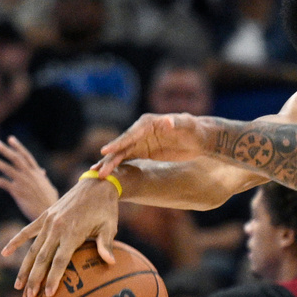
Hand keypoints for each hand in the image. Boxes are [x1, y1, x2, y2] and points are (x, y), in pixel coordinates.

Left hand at [0, 136, 59, 220]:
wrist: (49, 213)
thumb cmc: (50, 202)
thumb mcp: (48, 187)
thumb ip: (43, 178)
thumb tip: (42, 171)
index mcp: (37, 173)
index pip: (26, 156)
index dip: (18, 147)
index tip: (10, 138)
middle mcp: (30, 175)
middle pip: (16, 158)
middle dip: (5, 150)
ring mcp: (23, 182)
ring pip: (7, 169)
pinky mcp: (17, 192)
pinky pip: (3, 183)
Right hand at [2, 177, 119, 296]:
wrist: (97, 184)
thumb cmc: (106, 208)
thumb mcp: (110, 226)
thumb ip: (106, 244)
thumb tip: (111, 262)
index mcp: (73, 232)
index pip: (60, 260)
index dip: (53, 278)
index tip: (49, 294)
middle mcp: (57, 228)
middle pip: (43, 258)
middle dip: (35, 279)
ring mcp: (49, 221)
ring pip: (33, 249)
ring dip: (25, 268)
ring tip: (19, 286)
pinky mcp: (45, 216)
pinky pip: (27, 231)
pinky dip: (15, 242)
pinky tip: (4, 253)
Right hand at [97, 112, 211, 176]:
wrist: (199, 138)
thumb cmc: (194, 128)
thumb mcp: (187, 124)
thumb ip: (176, 123)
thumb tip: (167, 122)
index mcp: (148, 123)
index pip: (130, 134)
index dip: (118, 143)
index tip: (105, 151)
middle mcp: (140, 132)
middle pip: (122, 146)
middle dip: (110, 159)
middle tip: (97, 171)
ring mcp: (140, 142)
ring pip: (121, 154)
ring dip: (110, 164)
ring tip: (97, 175)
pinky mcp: (143, 152)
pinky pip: (127, 160)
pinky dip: (117, 166)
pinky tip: (106, 174)